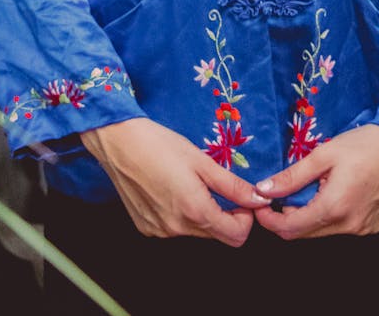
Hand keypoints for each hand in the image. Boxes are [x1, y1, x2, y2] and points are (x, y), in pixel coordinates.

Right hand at [81, 118, 268, 246]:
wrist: (118, 142)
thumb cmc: (160, 145)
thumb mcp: (201, 161)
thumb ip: (232, 185)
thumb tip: (259, 199)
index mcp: (195, 211)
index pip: (236, 237)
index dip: (246, 218)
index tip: (242, 199)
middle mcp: (177, 228)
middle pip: (217, 235)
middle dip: (225, 215)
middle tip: (218, 187)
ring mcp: (160, 231)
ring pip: (196, 232)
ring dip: (202, 213)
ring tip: (191, 183)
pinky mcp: (146, 227)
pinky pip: (175, 228)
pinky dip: (181, 214)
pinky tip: (171, 189)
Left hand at [253, 124, 378, 239]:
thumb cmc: (364, 144)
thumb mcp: (323, 154)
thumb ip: (292, 176)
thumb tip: (264, 189)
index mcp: (335, 208)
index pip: (291, 229)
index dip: (270, 220)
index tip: (259, 205)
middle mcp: (350, 226)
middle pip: (305, 233)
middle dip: (287, 216)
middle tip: (283, 191)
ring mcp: (363, 229)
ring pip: (322, 231)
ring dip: (309, 214)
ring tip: (313, 186)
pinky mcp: (372, 226)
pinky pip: (341, 228)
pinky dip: (328, 214)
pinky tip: (333, 191)